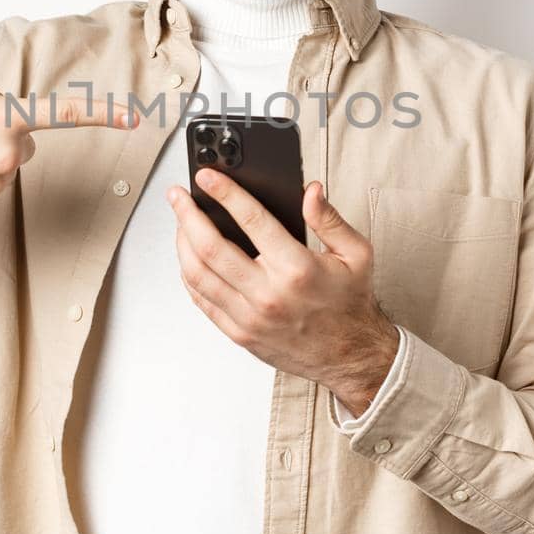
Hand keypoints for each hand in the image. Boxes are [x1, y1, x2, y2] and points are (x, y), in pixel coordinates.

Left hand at [165, 170, 399, 412]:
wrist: (350, 356)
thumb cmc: (350, 304)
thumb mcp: (356, 254)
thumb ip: (330, 219)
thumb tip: (310, 191)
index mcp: (297, 268)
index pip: (251, 220)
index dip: (225, 193)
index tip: (207, 176)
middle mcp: (268, 294)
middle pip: (211, 247)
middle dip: (188, 215)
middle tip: (178, 196)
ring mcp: (250, 317)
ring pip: (198, 275)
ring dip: (182, 243)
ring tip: (180, 222)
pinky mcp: (240, 334)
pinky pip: (202, 301)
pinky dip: (188, 275)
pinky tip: (188, 257)